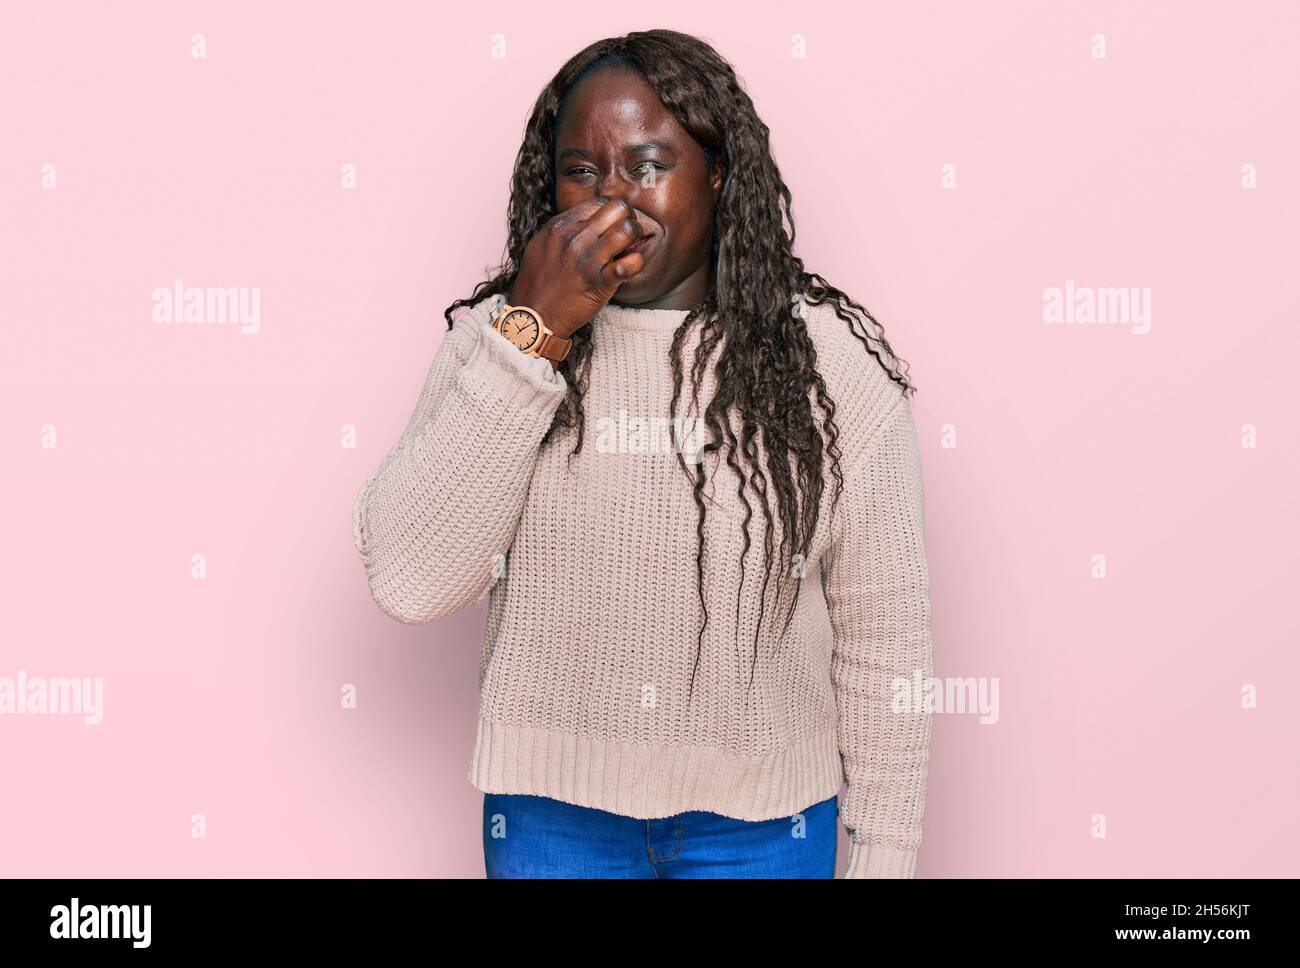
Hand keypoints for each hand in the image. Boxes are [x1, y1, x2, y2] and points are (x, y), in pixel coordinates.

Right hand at [507, 196, 649, 339]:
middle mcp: (574, 238)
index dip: (613, 211)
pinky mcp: (599, 284)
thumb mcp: (541, 245)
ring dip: (635, 238)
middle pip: (618, 208)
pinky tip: (627, 269)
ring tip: (628, 250)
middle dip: (629, 218)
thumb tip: (587, 220)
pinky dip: (636, 264)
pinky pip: (630, 264)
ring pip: (628, 229)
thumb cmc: (538, 283)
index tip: (614, 225)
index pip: (599, 201)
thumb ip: (563, 229)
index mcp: (560, 226)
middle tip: (627, 235)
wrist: (532, 318)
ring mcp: (587, 260)